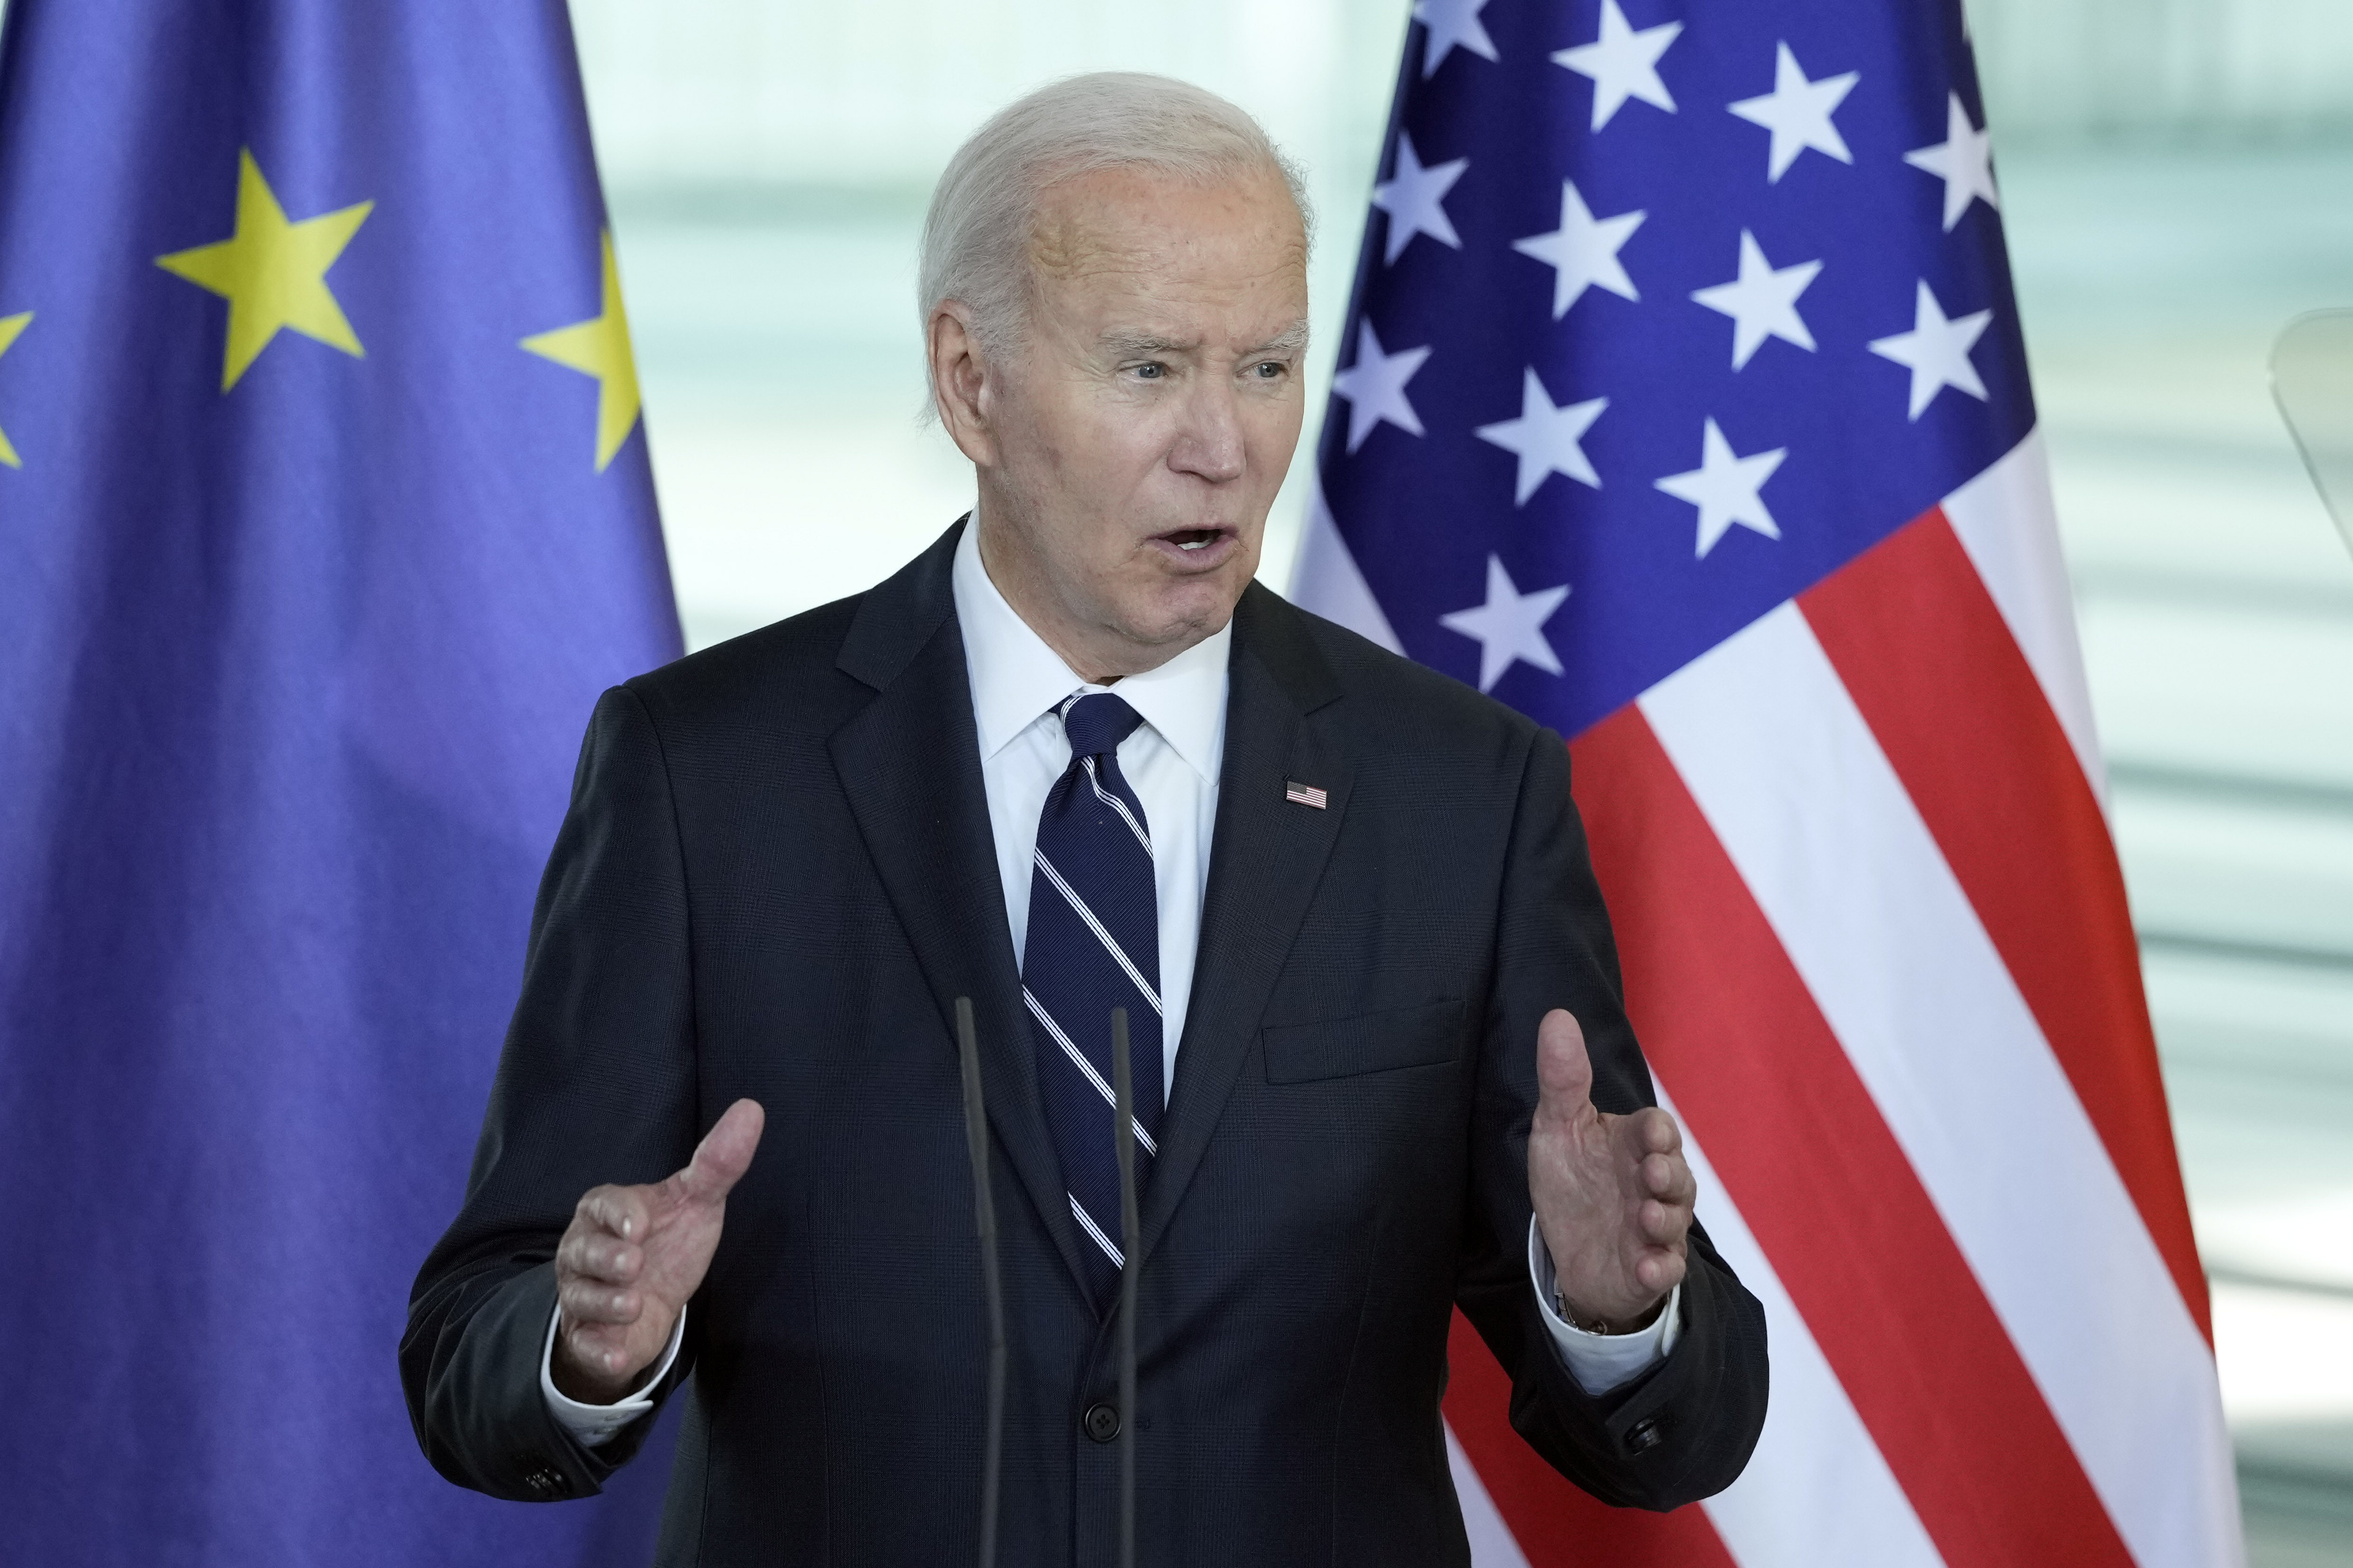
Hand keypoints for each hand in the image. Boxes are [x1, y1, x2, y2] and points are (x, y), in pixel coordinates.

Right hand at [551, 1098, 765, 1402]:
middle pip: (584, 1251)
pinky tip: (618, 1352)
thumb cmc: (667, 1241)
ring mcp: (583, 1294)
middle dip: (605, 1258)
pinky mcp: (588, 1335)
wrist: (646, 1302)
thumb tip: (752, 1108)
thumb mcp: (695, 1201)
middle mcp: (585, 1249)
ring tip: (633, 1304)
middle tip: (632, 1264)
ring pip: (582, 1297)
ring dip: (606, 1303)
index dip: (619, 1214)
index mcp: (607, 1211)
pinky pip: (585, 1344)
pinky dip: (600, 1350)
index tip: (639, 1225)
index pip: (603, 1204)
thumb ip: (718, 1162)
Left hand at [1527, 1010, 1694, 1330]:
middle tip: (1653, 1174)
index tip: (1650, 1132)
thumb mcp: (1559, 1127)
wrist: (1569, 1249)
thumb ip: (1562, 1079)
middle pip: (1675, 1174)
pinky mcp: (1649, 1267)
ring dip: (1666, 1219)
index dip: (1657, 1131)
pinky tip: (1648, 1267)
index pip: (1658, 1129)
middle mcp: (1653, 1185)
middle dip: (1669, 1174)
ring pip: (1675, 1221)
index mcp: (1634, 1145)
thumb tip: (1556, 1016)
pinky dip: (1660, 1268)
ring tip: (1649, 1218)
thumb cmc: (1573, 1180)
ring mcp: (1656, 1228)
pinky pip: (1665, 1269)